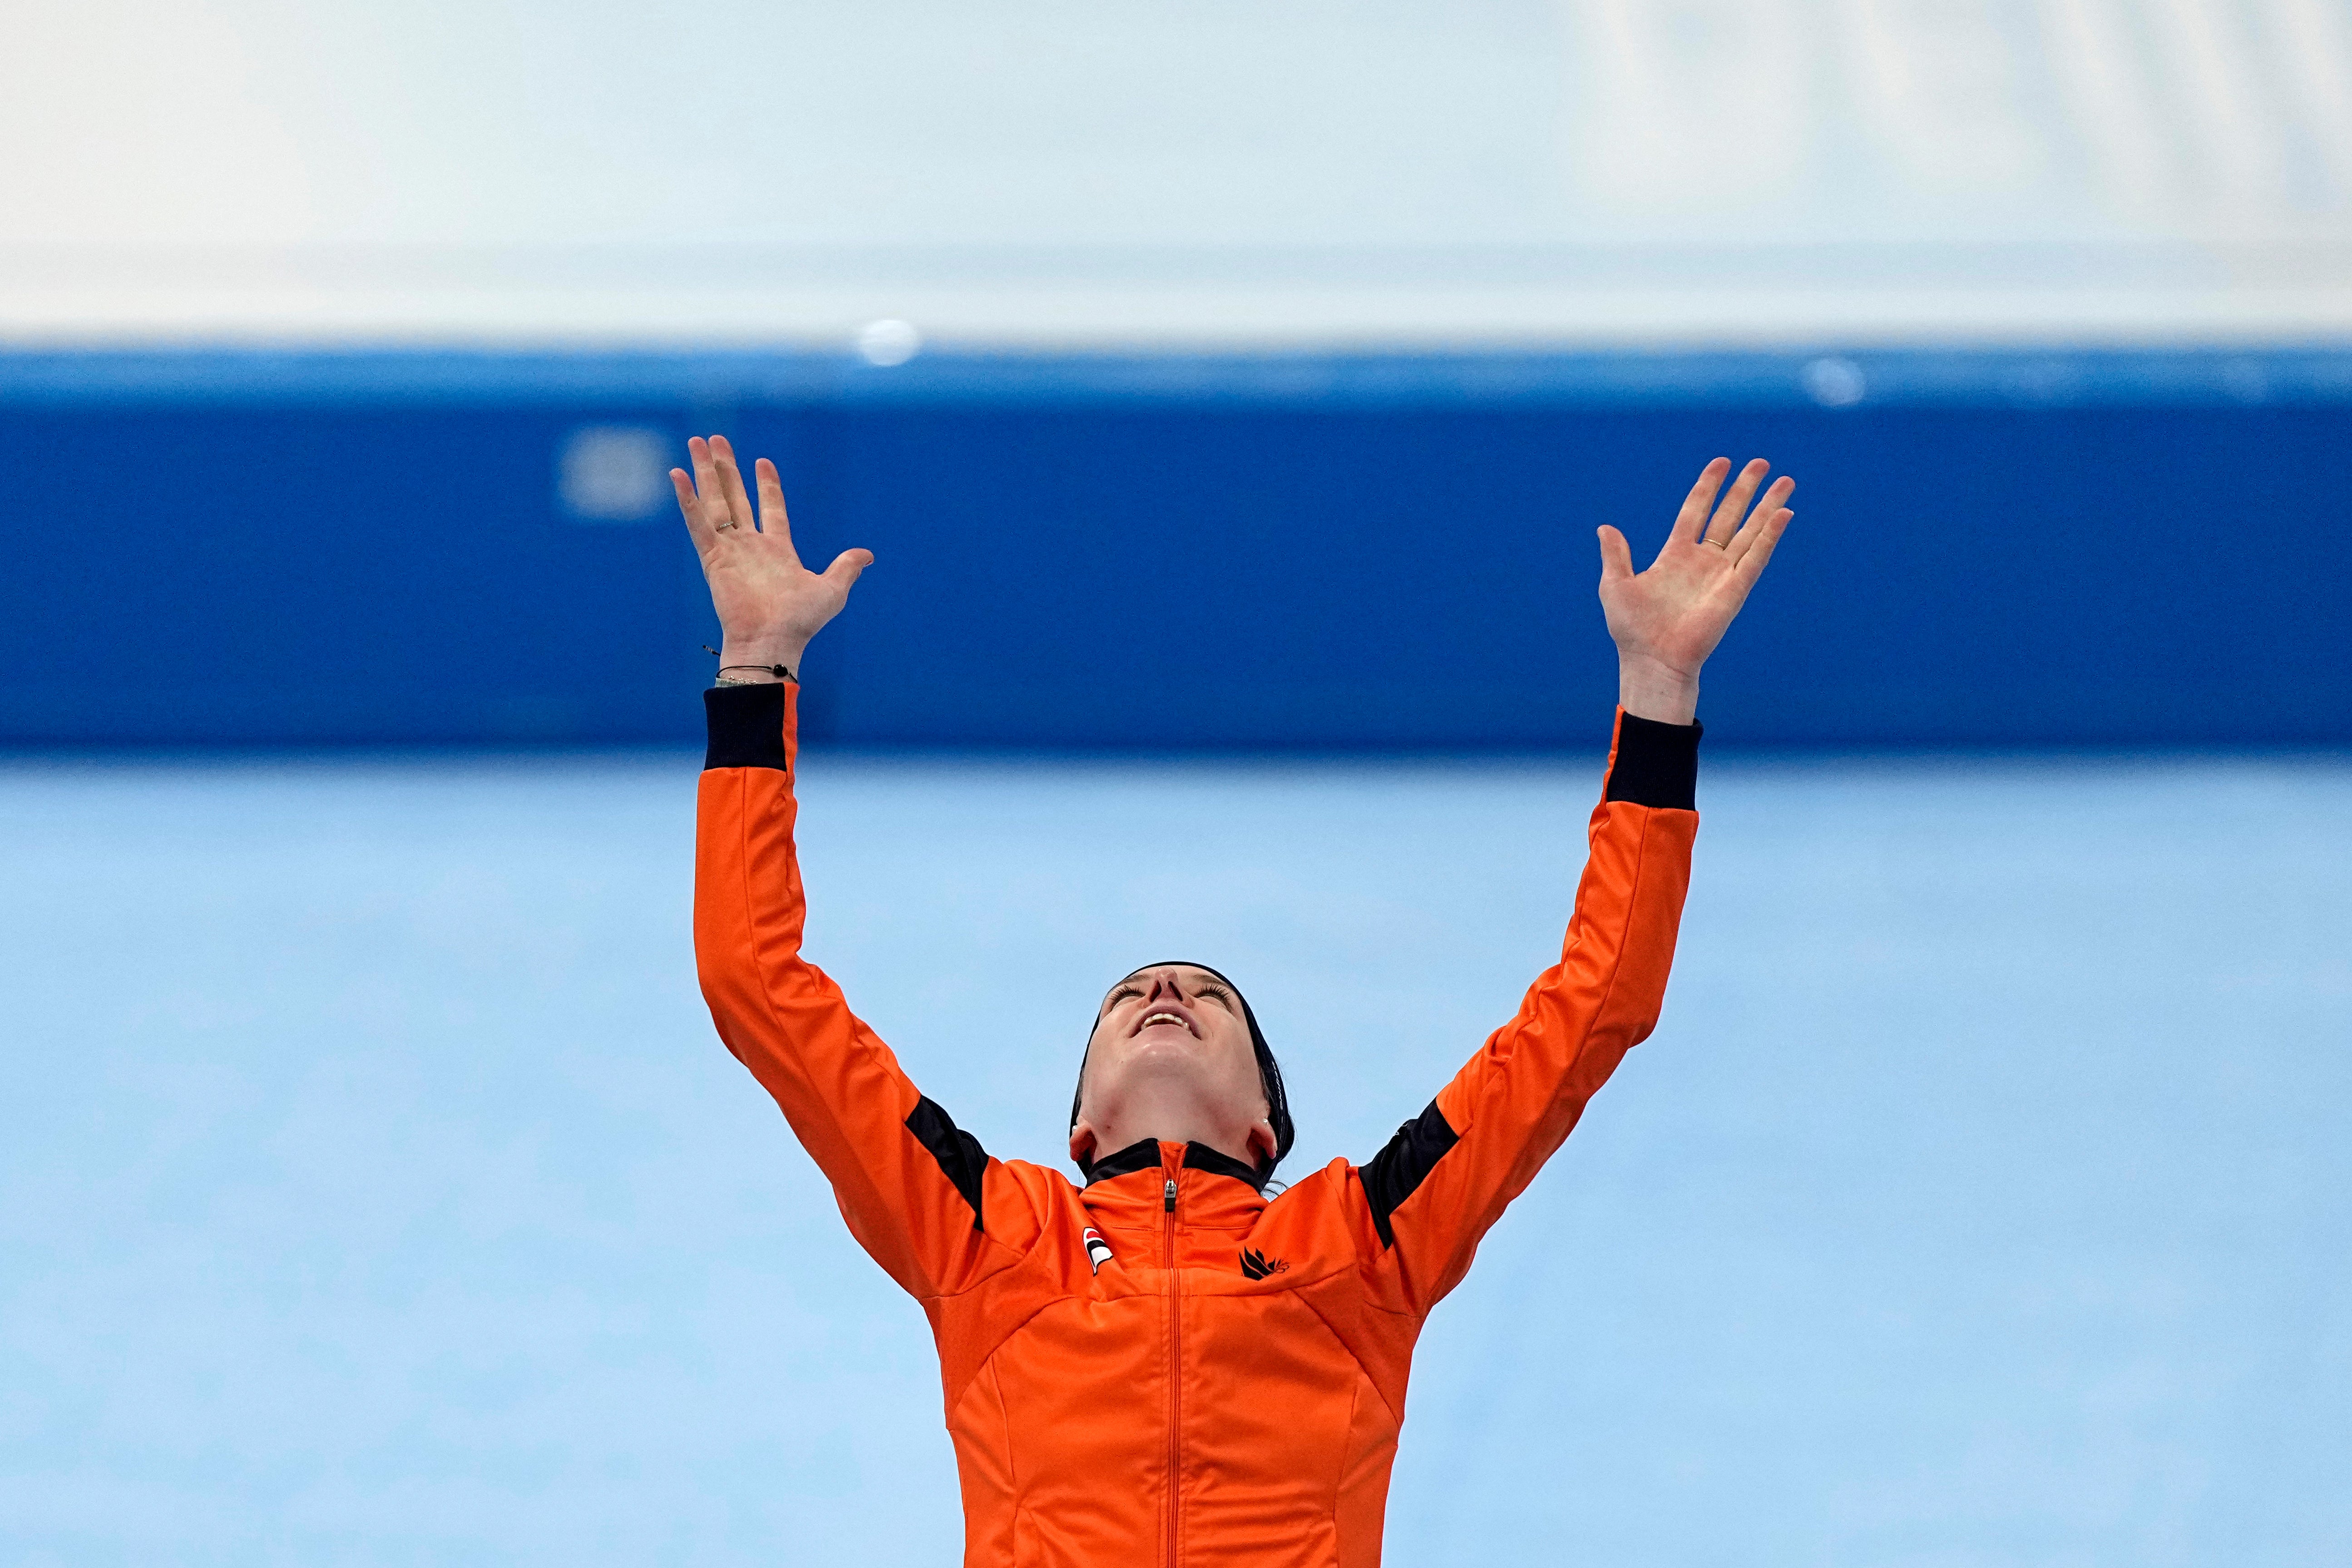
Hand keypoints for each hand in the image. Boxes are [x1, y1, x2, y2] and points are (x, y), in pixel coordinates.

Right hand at [672, 434, 871, 679]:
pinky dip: (688, 500)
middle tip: (717, 439)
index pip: (771, 509)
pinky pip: (698, 524)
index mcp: (778, 550)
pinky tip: (678, 475)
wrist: (773, 640)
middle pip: (736, 497)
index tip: (763, 462)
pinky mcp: (713, 559)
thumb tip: (867, 555)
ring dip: (706, 472)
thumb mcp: (832, 590)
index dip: (768, 486)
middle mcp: (750, 546)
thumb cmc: (801, 622)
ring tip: (697, 441)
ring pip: (715, 502)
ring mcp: (730, 551)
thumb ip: (845, 568)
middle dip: (726, 468)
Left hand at [1597, 457, 1793, 723]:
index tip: (1722, 462)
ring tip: (1786, 481)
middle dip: (1745, 489)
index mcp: (1675, 555)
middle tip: (1762, 463)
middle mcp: (1702, 561)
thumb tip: (1605, 527)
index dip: (1708, 487)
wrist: (1651, 660)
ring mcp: (1721, 574)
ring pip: (1750, 531)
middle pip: (1729, 515)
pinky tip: (1783, 514)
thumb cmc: (1632, 629)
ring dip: (1767, 506)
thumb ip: (1616, 555)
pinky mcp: (1735, 590)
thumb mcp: (1616, 585)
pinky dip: (1770, 536)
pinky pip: (1756, 557)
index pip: (1695, 511)